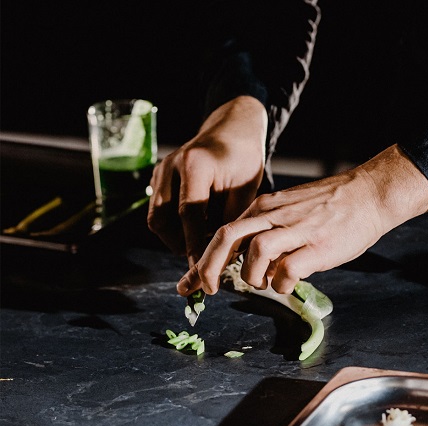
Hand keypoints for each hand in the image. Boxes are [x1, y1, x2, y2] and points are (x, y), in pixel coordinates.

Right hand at [147, 95, 267, 266]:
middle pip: (163, 220)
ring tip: (201, 244)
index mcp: (195, 165)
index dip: (194, 246)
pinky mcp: (158, 177)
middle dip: (180, 245)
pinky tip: (195, 229)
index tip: (201, 270)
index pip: (189, 215)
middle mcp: (171, 166)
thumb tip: (223, 254)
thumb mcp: (247, 187)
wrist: (231, 129)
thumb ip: (232, 219)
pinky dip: (173, 226)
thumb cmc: (243, 158)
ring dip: (175, 237)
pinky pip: (158, 210)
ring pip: (156, 218)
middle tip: (202, 261)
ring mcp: (160, 171)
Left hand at [177, 144, 427, 295]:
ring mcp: (297, 229)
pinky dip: (281, 283)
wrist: (369, 193)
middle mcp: (274, 215)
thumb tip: (253, 267)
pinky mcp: (318, 245)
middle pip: (227, 237)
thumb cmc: (331, 206)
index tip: (190, 282)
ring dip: (250, 274)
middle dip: (209, 266)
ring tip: (261, 283)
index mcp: (264, 208)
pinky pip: (288, 268)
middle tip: (206, 289)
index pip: (223, 232)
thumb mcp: (290, 211)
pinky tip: (286, 285)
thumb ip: (268, 233)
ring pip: (255, 251)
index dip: (202, 259)